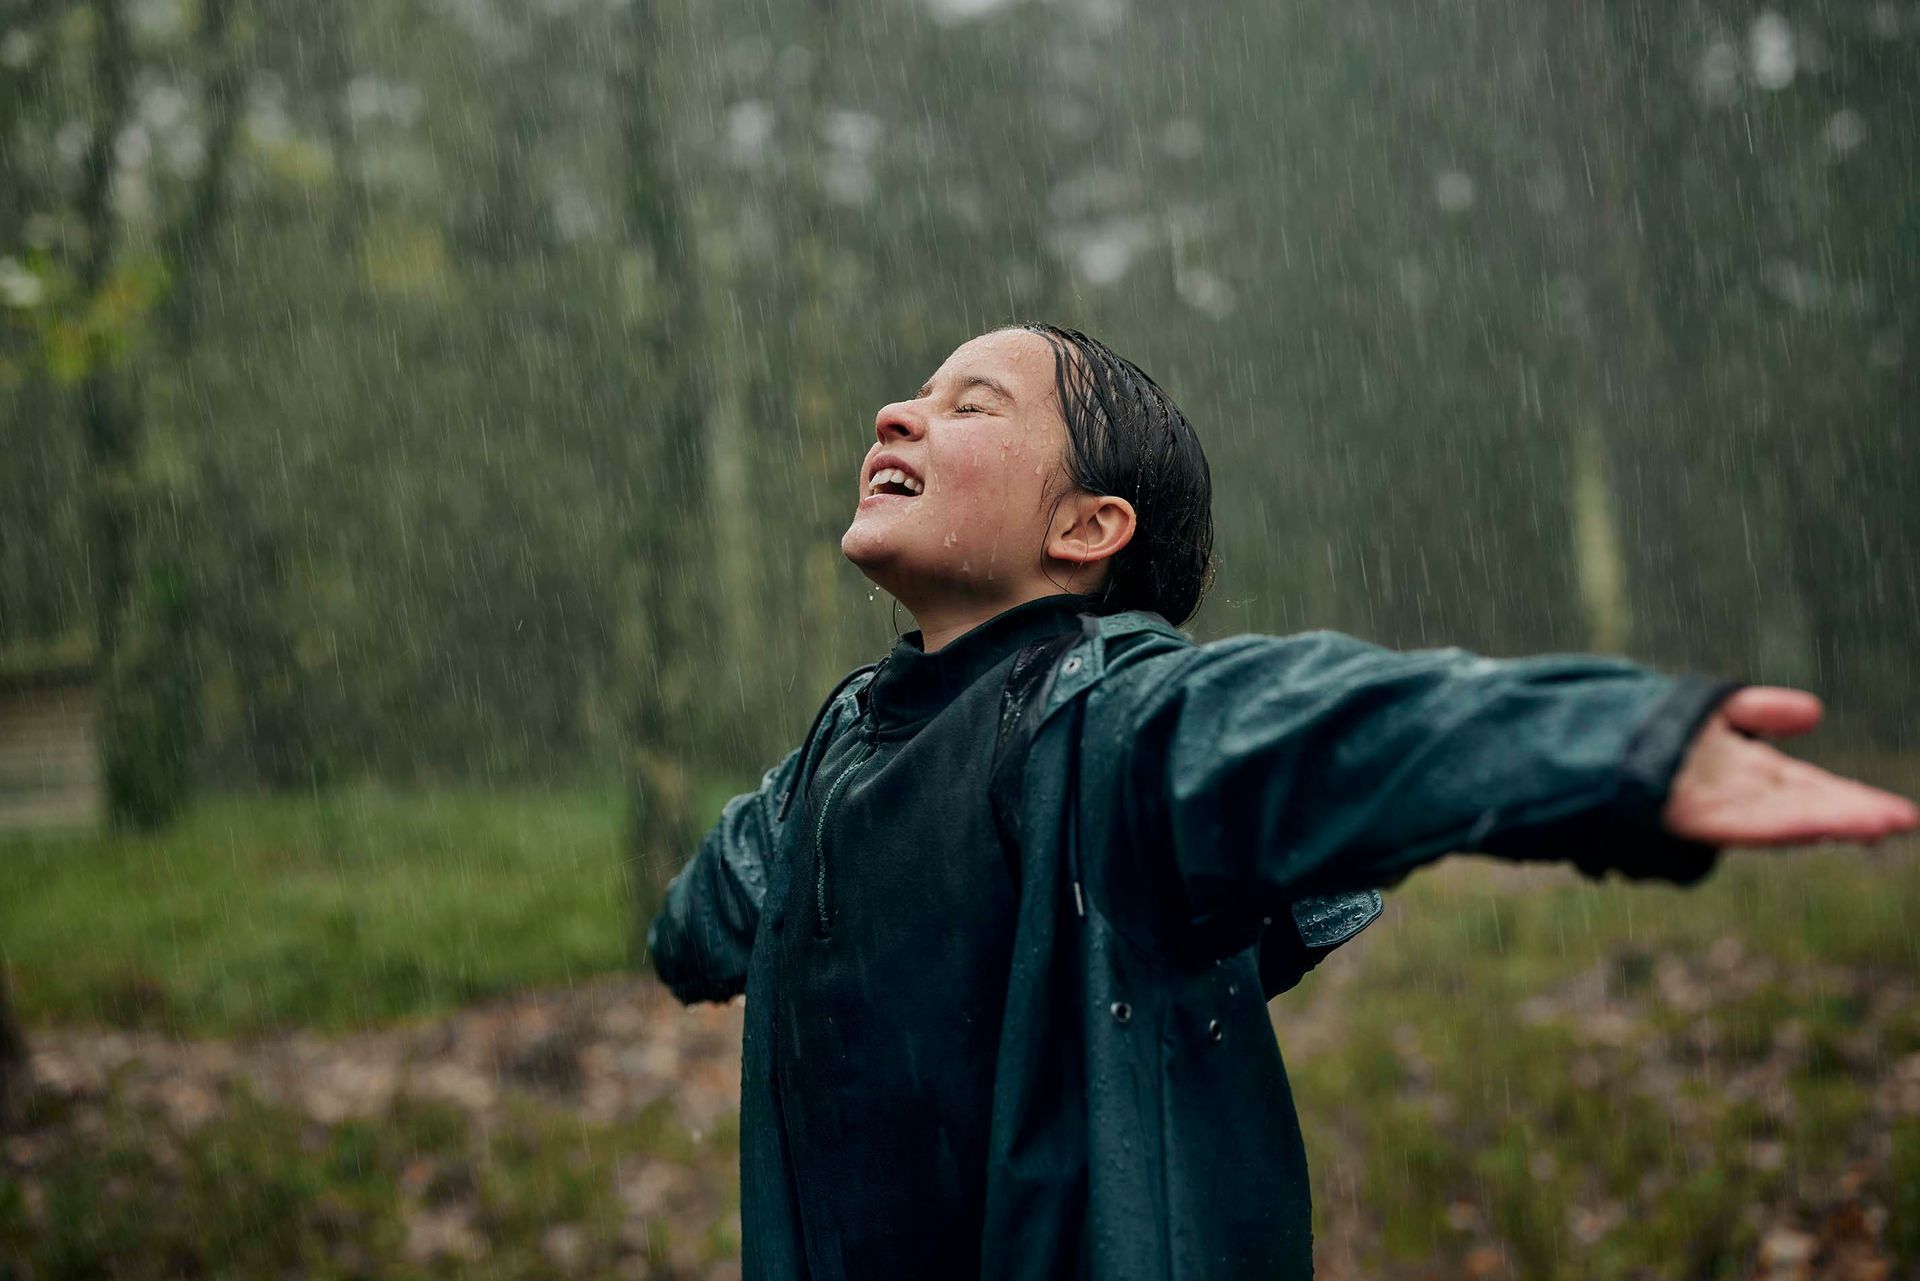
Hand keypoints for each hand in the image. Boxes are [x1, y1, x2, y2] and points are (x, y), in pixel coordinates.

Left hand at [1663, 686, 1918, 846]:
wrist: (1584, 743)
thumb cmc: (1645, 731)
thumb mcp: (1710, 713)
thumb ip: (1758, 711)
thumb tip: (1814, 712)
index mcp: (1746, 775)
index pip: (1810, 790)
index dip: (1852, 801)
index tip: (1896, 814)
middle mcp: (1734, 796)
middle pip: (1801, 807)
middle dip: (1849, 815)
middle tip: (1901, 821)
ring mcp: (1710, 808)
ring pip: (1776, 819)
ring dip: (1824, 822)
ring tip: (1874, 825)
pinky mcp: (1681, 814)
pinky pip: (1732, 822)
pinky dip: (1768, 824)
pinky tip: (1805, 826)